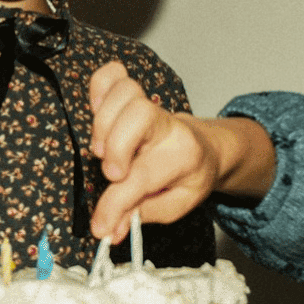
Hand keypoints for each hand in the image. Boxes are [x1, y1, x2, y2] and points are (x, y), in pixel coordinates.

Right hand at [88, 62, 222, 240]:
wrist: (207, 148)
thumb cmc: (189, 176)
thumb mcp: (176, 205)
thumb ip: (141, 215)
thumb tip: (109, 229)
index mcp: (183, 155)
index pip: (142, 177)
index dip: (114, 205)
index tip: (100, 226)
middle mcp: (167, 125)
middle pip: (138, 114)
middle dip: (115, 146)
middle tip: (111, 173)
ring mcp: (150, 105)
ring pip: (124, 92)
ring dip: (104, 121)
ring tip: (102, 149)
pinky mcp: (133, 93)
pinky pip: (112, 74)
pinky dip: (98, 88)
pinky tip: (97, 112)